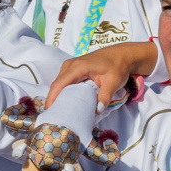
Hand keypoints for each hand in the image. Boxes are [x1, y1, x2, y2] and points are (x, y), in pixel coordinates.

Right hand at [42, 39, 157, 111]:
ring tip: (58, 110)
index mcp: (78, 67)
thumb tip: (97, 111)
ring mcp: (70, 65)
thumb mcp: (114, 82)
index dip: (52, 98)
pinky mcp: (73, 68)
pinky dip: (62, 91)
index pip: (59, 83)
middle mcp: (71, 65)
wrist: (121, 55)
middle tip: (54, 115)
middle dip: (53, 99)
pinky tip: (65, 101)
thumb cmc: (117, 66)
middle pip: (56, 84)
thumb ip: (105, 96)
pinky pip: (63, 80)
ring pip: (59, 82)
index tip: (49, 111)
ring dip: (57, 95)